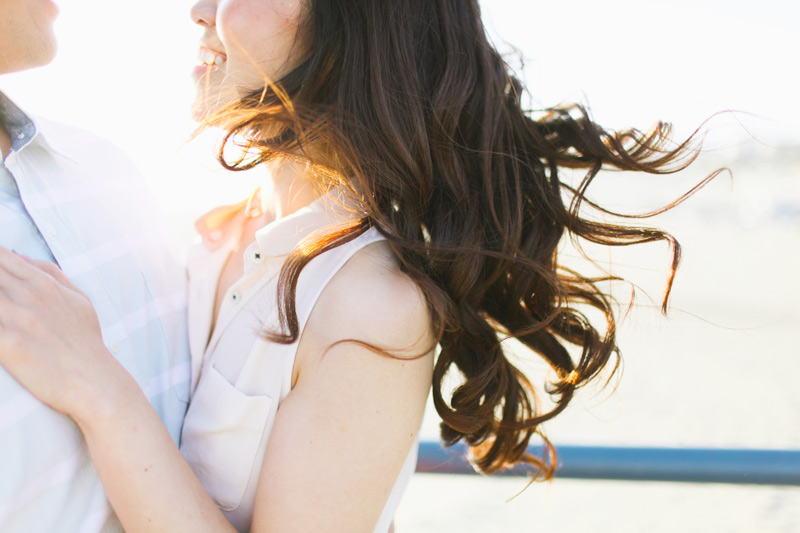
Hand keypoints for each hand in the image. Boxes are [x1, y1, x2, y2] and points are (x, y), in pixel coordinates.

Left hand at [0, 246, 123, 419]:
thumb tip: (19, 256)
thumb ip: (51, 273)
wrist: (92, 380)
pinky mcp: (8, 345)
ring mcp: (16, 319)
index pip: (2, 257)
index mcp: (43, 284)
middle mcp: (27, 296)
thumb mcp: (79, 299)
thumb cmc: (85, 341)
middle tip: (0, 304)